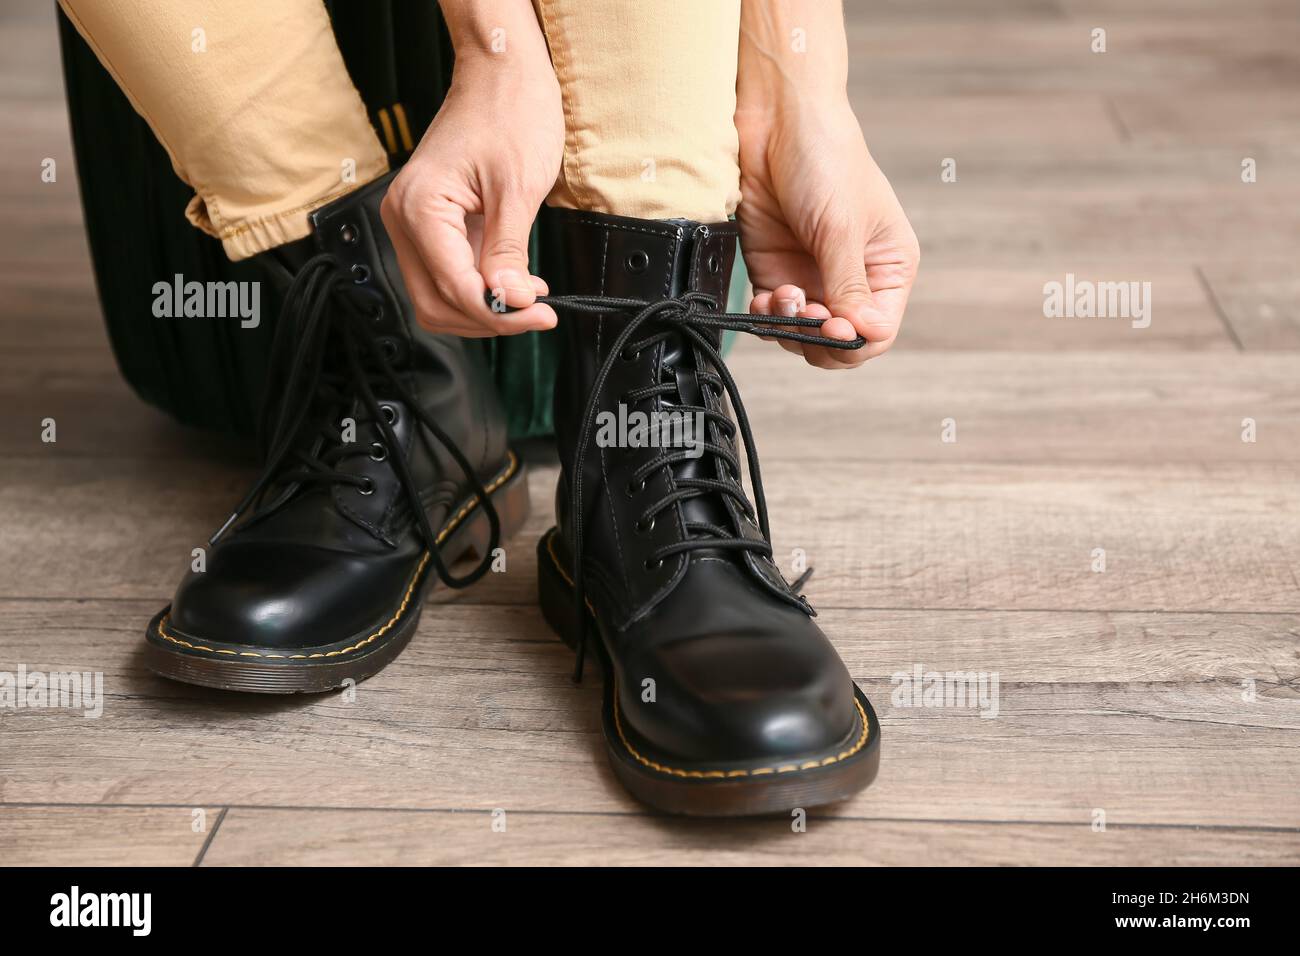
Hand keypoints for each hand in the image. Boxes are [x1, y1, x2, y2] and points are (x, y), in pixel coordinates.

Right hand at [380, 52, 562, 335]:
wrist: (500, 73)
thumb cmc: (510, 113)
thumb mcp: (518, 190)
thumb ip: (508, 253)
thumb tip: (510, 302)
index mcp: (419, 208)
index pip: (453, 287)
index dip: (498, 312)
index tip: (540, 316)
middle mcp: (404, 217)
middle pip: (436, 303)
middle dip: (488, 317)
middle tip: (537, 315)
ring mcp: (413, 222)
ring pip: (438, 295)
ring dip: (482, 307)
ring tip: (529, 298)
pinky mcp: (429, 223)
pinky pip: (447, 272)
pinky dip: (479, 287)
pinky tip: (515, 283)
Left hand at [735, 99, 919, 367]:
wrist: (777, 122)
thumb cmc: (826, 160)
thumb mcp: (842, 228)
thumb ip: (848, 286)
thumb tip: (861, 335)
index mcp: (887, 267)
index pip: (878, 330)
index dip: (855, 340)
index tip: (832, 328)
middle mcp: (853, 278)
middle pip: (840, 341)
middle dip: (819, 338)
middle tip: (804, 313)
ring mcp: (813, 276)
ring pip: (803, 335)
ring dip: (790, 326)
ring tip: (784, 295)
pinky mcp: (776, 271)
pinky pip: (773, 315)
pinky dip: (768, 316)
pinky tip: (766, 297)